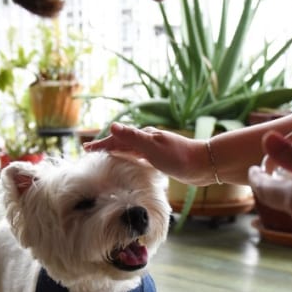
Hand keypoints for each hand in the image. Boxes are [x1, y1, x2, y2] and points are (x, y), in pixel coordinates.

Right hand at [84, 123, 213, 185]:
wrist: (204, 165)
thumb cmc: (179, 157)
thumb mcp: (152, 148)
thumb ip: (132, 138)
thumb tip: (112, 126)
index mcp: (144, 136)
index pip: (117, 138)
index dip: (101, 144)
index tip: (86, 149)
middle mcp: (148, 140)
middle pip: (122, 142)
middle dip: (106, 145)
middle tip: (90, 151)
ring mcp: (155, 149)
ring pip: (130, 149)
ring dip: (117, 151)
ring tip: (106, 155)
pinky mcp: (162, 159)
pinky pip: (139, 157)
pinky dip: (130, 158)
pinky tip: (130, 162)